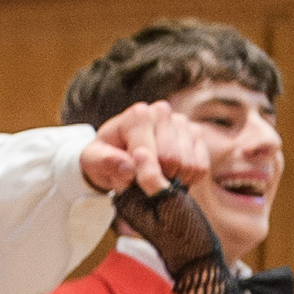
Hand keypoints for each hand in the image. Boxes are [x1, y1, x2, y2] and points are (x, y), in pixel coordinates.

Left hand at [74, 98, 216, 197]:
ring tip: (154, 178)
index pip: (151, 154)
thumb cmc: (104, 156)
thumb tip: (128, 167)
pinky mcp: (196, 133)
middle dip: (157, 178)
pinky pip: (201, 167)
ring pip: (189, 165)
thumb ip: (104, 163)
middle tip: (142, 182)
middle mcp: (162, 111)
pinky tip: (169, 177)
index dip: (143, 176)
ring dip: (172, 181)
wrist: (117, 152)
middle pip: (173, 160)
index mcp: (138, 115)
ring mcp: (182, 121)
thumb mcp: (92, 161)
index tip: (132, 182)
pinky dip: (186, 179)